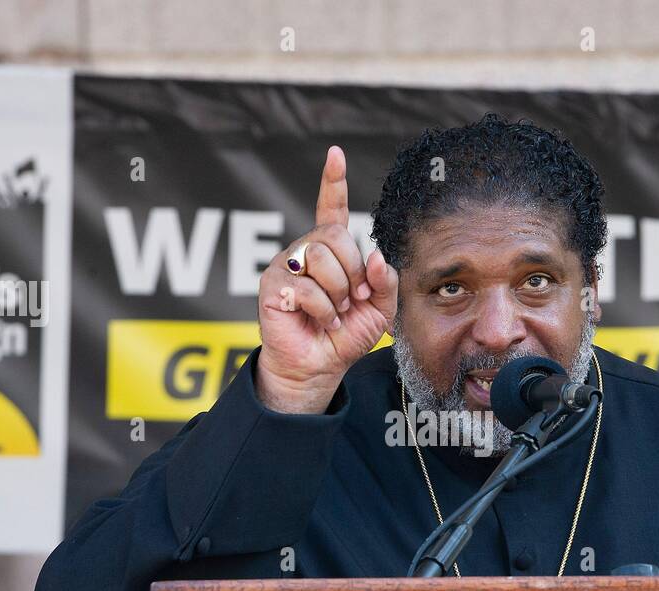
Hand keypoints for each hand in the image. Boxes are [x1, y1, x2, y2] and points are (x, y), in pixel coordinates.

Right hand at [255, 145, 397, 413]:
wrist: (320, 367)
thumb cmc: (346, 336)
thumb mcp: (380, 309)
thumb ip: (386, 281)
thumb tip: (375, 255)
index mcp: (333, 251)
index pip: (332, 209)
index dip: (333, 182)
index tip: (335, 155)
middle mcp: (307, 251)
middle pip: (336, 237)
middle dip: (353, 272)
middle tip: (352, 300)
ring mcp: (287, 264)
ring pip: (321, 258)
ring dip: (338, 293)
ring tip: (334, 313)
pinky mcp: (272, 284)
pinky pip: (306, 286)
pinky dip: (323, 310)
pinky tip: (320, 321)